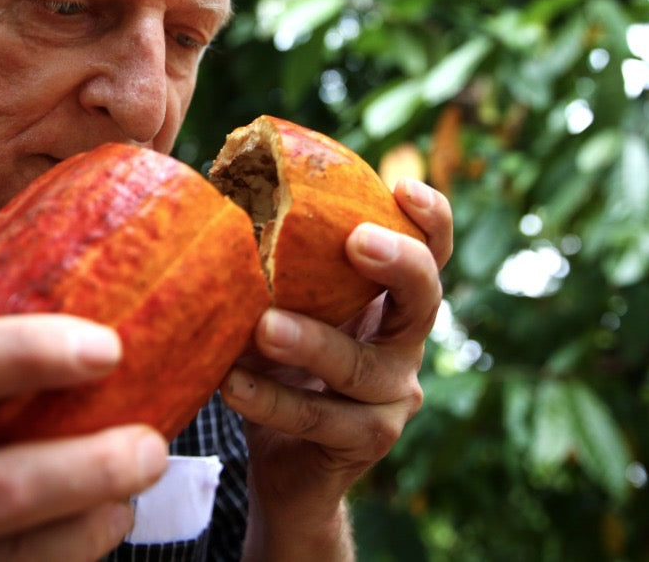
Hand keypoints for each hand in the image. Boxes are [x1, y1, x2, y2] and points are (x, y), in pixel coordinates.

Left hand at [221, 178, 451, 557]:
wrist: (283, 463)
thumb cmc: (279, 363)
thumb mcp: (280, 304)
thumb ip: (271, 261)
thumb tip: (219, 188)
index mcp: (389, 299)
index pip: (429, 251)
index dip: (429, 218)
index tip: (402, 186)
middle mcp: (403, 343)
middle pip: (424, 300)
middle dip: (398, 264)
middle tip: (355, 240)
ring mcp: (391, 397)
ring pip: (362, 367)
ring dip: (314, 342)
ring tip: (265, 326)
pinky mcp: (364, 444)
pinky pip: (319, 419)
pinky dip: (273, 399)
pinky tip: (232, 384)